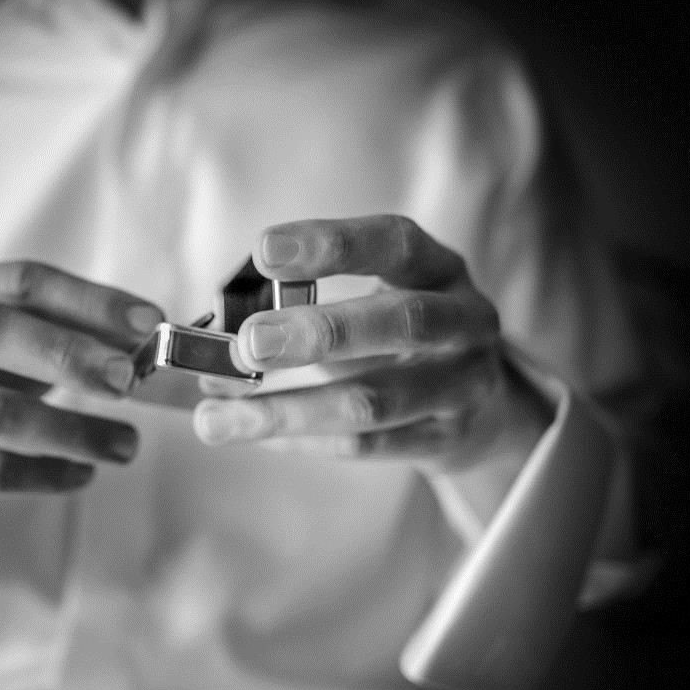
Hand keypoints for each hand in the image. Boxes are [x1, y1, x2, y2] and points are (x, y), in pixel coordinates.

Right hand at [0, 261, 164, 500]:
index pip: (20, 281)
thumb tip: (145, 334)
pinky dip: (47, 475)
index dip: (88, 300)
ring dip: (73, 430)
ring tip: (126, 444)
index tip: (148, 322)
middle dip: (68, 355)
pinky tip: (83, 472)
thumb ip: (68, 327)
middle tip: (126, 379)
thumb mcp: (14, 334)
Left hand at [193, 215, 548, 471]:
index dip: (333, 245)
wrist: (478, 411)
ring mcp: (463, 385)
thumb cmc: (398, 342)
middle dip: (320, 333)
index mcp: (440, 269)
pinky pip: (367, 445)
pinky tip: (256, 435)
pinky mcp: (445, 439)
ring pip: (374, 401)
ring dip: (288, 410)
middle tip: (248, 344)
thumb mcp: (371, 302)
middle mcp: (465, 321)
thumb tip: (211, 345)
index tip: (264, 251)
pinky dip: (304, 441)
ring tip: (216, 418)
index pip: (396, 244)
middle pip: (402, 322)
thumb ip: (302, 308)